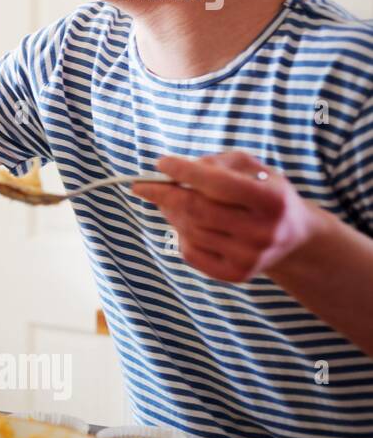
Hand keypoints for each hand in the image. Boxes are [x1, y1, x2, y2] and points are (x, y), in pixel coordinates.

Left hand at [131, 151, 322, 282]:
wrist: (293, 236)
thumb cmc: (264, 192)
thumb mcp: (251, 168)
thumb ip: (217, 163)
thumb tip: (176, 172)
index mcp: (272, 200)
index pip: (219, 184)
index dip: (186, 172)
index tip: (161, 163)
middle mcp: (263, 232)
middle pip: (197, 210)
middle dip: (164, 194)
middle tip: (143, 185)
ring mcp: (249, 257)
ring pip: (190, 230)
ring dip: (171, 211)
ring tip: (169, 200)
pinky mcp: (236, 274)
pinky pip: (191, 253)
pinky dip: (180, 234)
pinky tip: (186, 224)